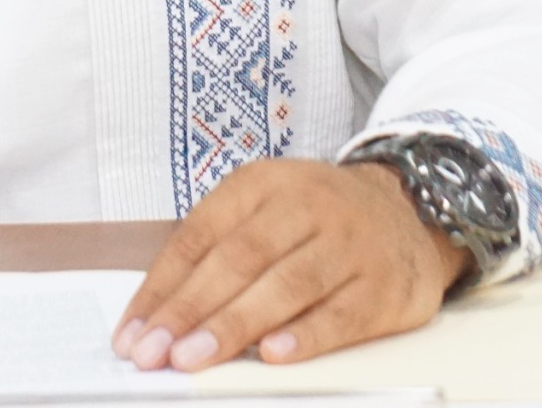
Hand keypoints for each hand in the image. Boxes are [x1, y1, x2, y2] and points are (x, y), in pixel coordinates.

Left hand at [111, 161, 469, 371]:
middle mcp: (306, 205)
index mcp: (262, 183)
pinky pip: (340, 313)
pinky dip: (306, 335)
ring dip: (235, 325)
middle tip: (155, 352)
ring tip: (195, 357)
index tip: (133, 332)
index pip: (200, 236)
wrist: (408, 209)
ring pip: (285, 285)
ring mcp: (348, 243)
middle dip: (190, 310)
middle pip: (239, 259)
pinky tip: (273, 355)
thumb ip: (216, 254)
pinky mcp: (383, 283)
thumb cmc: (316, 219)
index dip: (163, 287)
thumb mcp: (263, 211)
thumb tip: (158, 316)